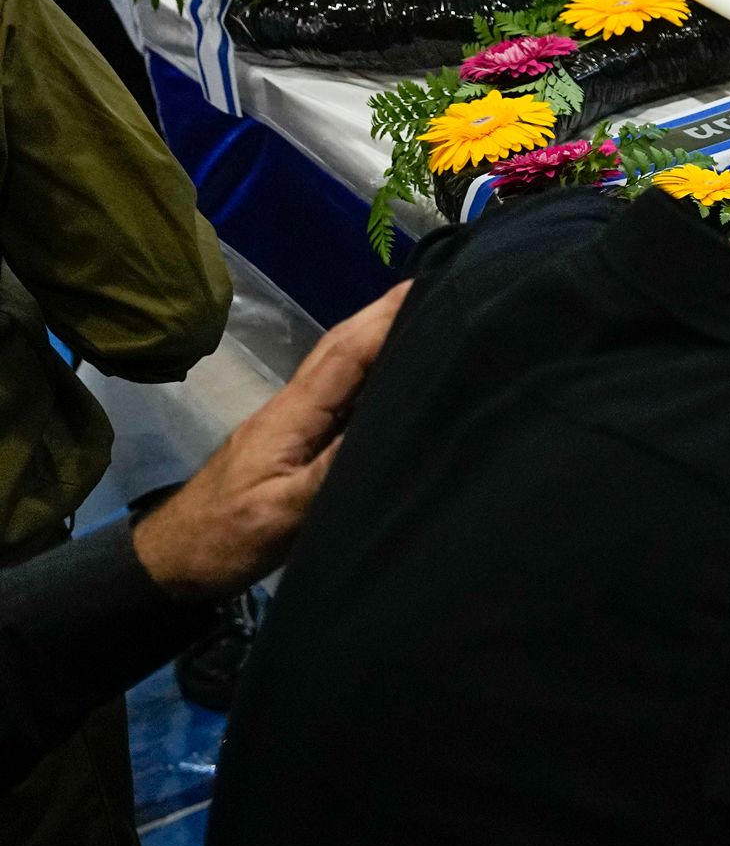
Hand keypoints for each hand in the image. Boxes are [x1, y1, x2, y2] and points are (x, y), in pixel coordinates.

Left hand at [133, 284, 406, 601]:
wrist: (174, 560)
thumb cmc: (227, 537)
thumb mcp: (283, 513)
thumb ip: (333, 471)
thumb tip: (390, 428)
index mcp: (291, 415)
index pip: (346, 353)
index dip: (386, 318)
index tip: (430, 286)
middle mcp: (293, 407)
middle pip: (342, 347)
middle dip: (386, 313)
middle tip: (439, 285)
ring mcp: (292, 422)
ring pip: (342, 367)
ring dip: (379, 336)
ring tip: (428, 317)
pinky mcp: (295, 440)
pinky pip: (341, 394)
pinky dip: (371, 372)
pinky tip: (395, 374)